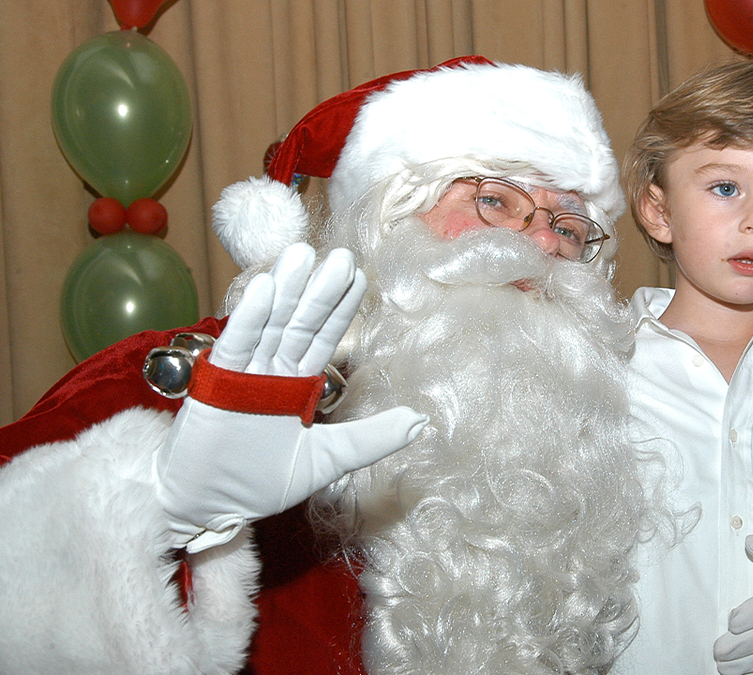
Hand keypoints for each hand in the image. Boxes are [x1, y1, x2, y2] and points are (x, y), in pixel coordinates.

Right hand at [154, 243, 428, 551]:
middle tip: (341, 254)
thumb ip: (371, 439)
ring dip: (287, 290)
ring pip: (270, 325)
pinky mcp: (216, 384)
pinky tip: (266, 288)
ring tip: (303, 254)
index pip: (323, 337)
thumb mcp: (327, 460)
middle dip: (320, 290)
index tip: (360, 276)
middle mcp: (271, 371)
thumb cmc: (257, 484)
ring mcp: (243, 374)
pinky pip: (236, 345)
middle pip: (300, 323)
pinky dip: (250, 317)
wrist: (205, 508)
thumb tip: (421, 422)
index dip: (341, 308)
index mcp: (295, 383)